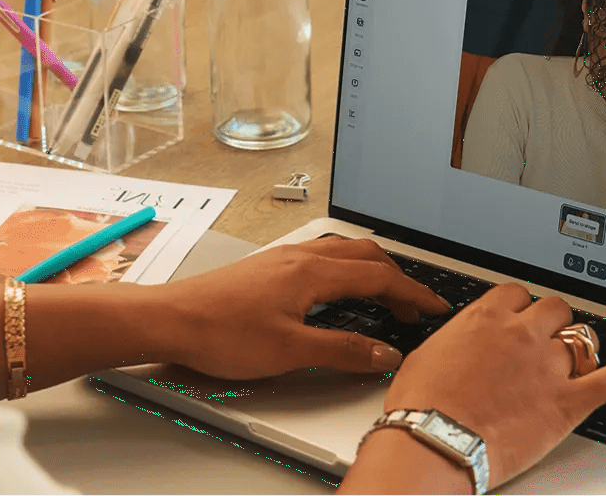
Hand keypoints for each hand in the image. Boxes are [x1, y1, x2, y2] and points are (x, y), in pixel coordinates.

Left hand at [158, 236, 451, 379]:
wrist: (171, 319)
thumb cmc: (220, 331)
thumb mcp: (290, 351)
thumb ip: (343, 351)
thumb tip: (384, 353)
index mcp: (312, 272)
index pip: (378, 277)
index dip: (412, 293)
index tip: (434, 308)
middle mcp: (300, 257)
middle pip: (365, 256)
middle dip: (396, 278)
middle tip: (415, 305)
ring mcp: (282, 258)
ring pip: (342, 252)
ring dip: (371, 270)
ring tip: (385, 294)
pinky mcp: (267, 266)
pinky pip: (321, 256)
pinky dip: (345, 269)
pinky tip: (337, 287)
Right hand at [380, 283, 605, 488]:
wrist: (436, 440)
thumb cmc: (422, 404)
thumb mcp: (428, 354)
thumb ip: (456, 340)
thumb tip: (458, 344)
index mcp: (485, 318)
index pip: (517, 293)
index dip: (520, 306)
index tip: (519, 317)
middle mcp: (521, 334)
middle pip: (556, 308)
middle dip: (553, 323)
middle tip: (547, 339)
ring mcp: (548, 366)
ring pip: (583, 340)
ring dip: (581, 351)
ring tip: (577, 362)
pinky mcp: (567, 402)